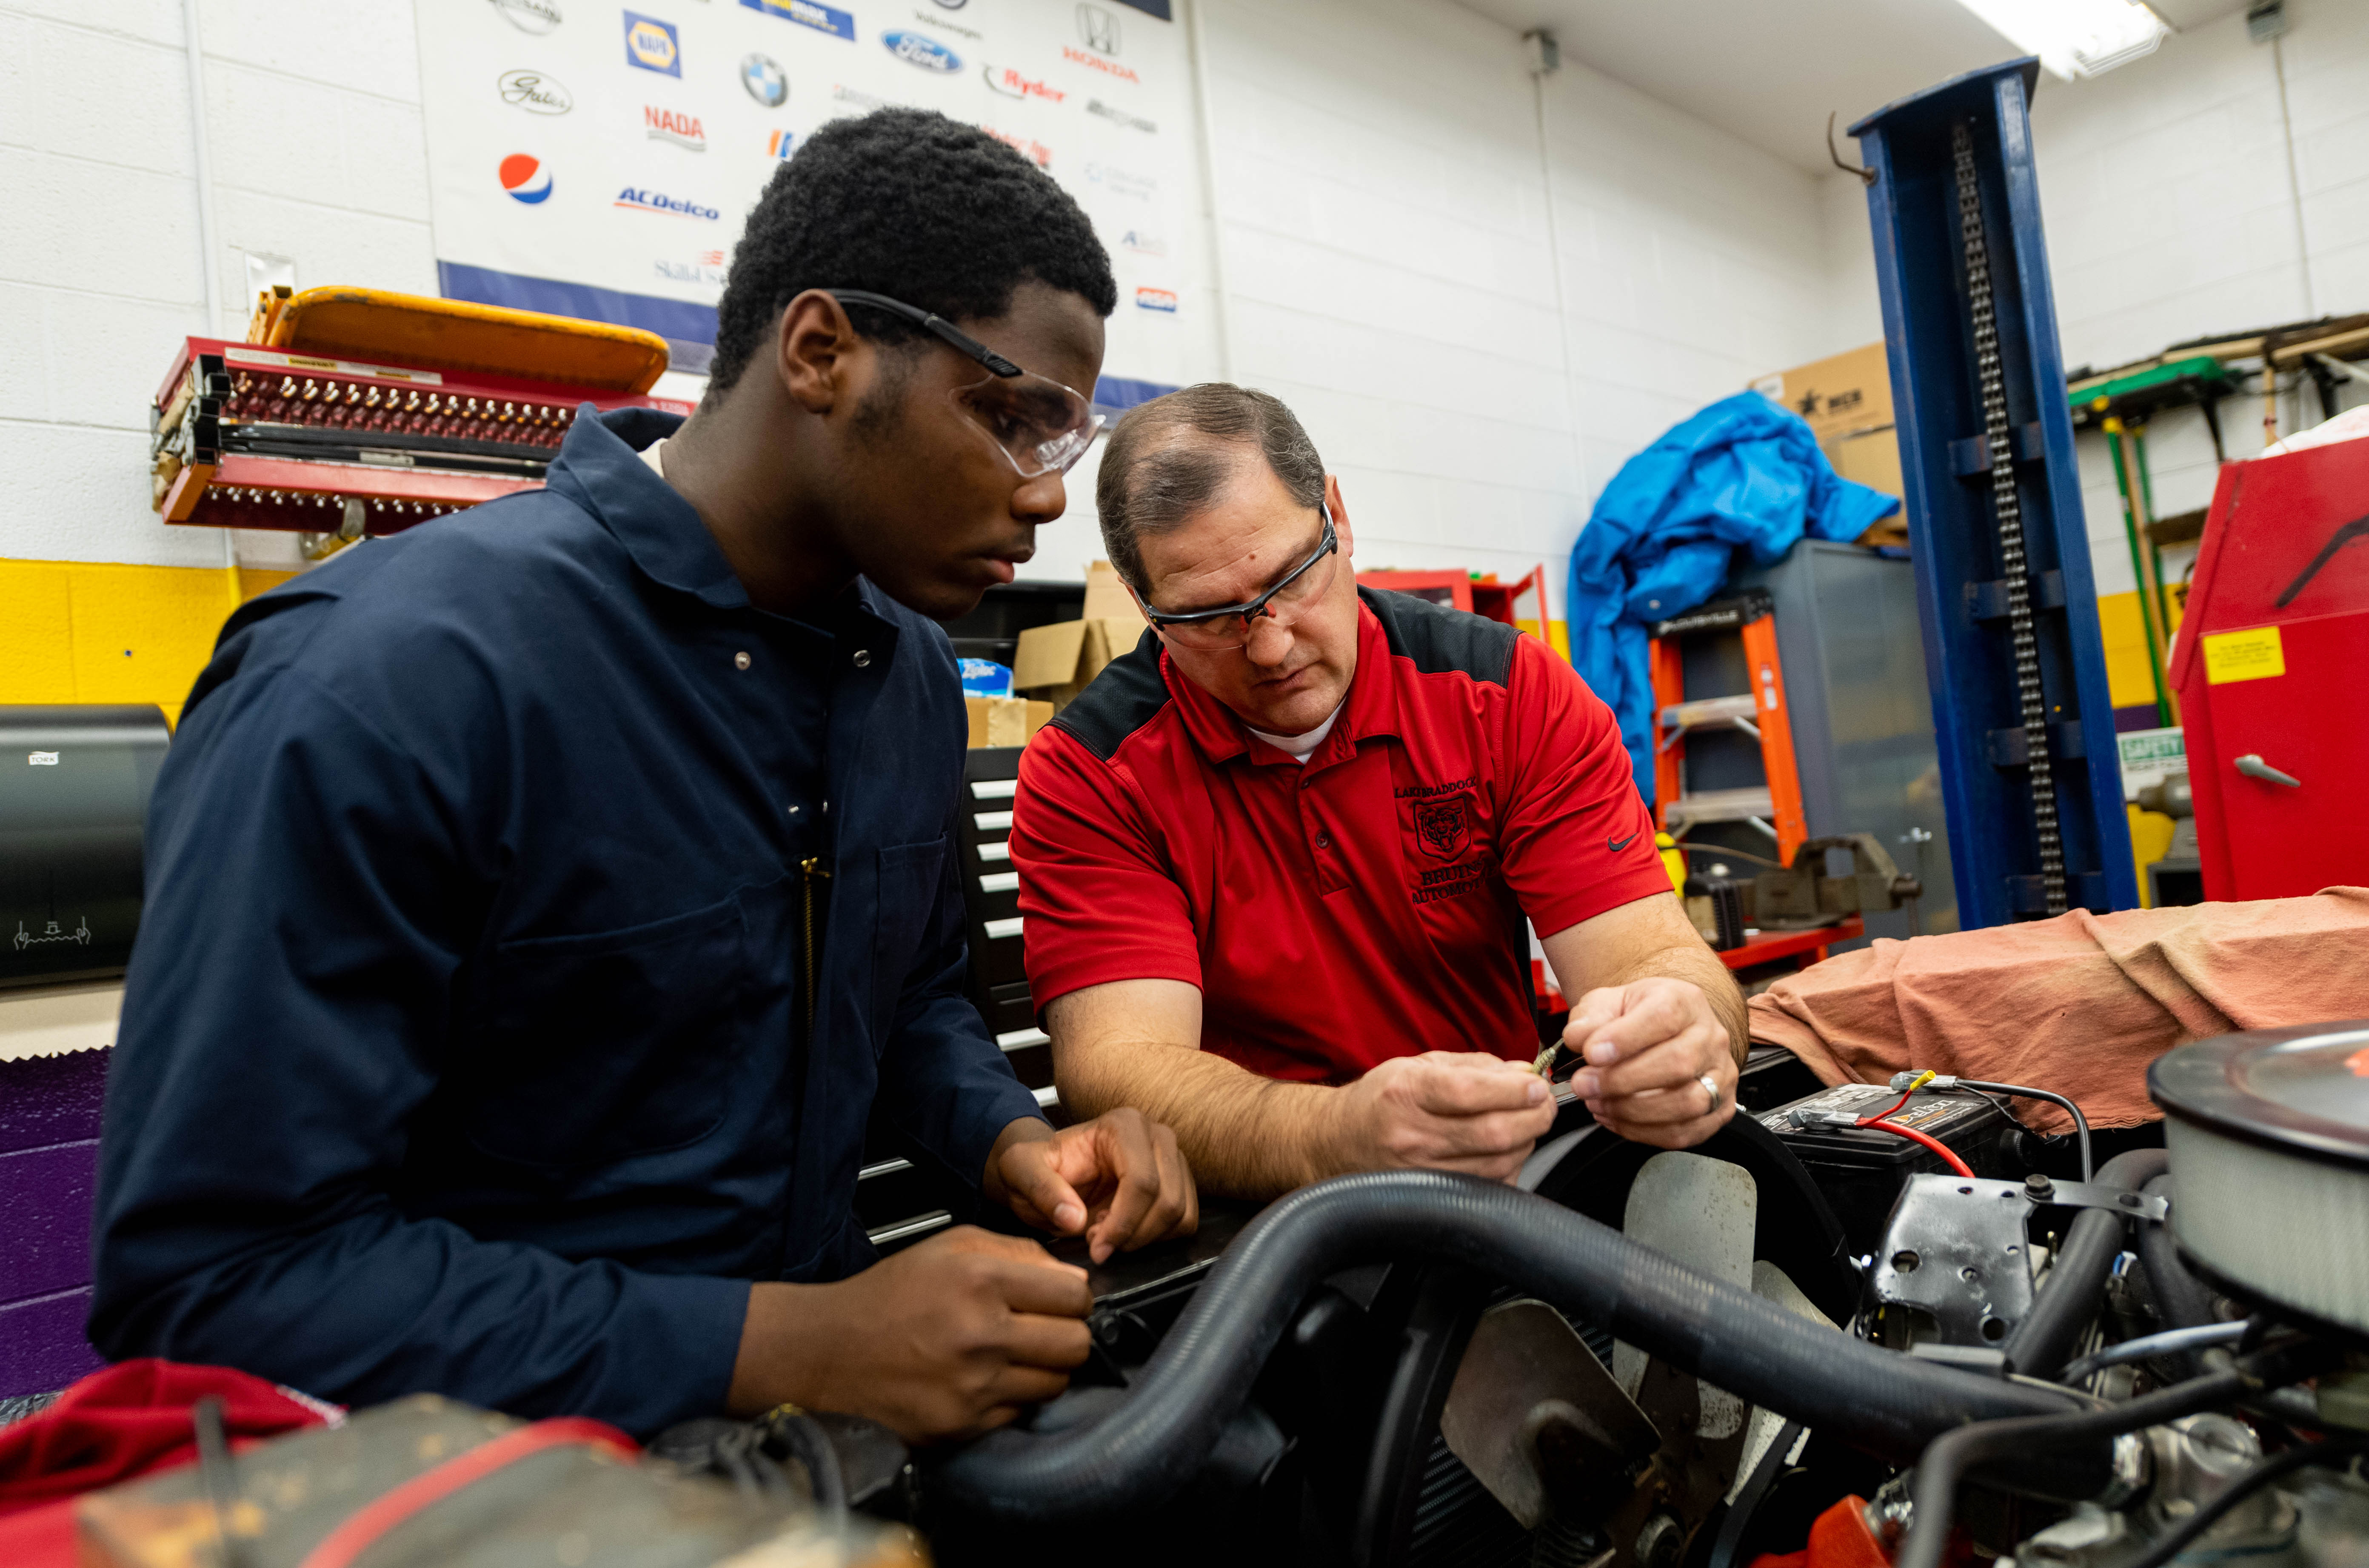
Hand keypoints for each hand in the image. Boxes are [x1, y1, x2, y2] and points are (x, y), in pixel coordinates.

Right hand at [728, 1226, 1091, 1442]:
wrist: (827, 1353)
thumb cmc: (889, 1296)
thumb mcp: (950, 1248)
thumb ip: (1018, 1252)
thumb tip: (1072, 1278)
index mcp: (980, 1281)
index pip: (1075, 1295)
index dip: (1074, 1297)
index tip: (1059, 1300)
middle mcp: (981, 1335)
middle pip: (1077, 1344)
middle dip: (1068, 1334)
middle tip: (1043, 1330)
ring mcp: (973, 1386)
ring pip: (1056, 1384)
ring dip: (1044, 1369)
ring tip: (1012, 1355)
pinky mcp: (962, 1425)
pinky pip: (1020, 1413)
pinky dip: (1012, 1398)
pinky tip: (984, 1380)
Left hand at [981, 1110, 1198, 1263]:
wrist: (1048, 1169)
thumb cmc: (1038, 1166)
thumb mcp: (1022, 1172)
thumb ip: (1042, 1190)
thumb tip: (1074, 1217)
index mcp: (1123, 1125)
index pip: (1141, 1181)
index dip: (1122, 1224)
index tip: (1097, 1248)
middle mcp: (1156, 1135)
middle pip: (1167, 1200)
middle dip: (1132, 1234)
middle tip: (1097, 1243)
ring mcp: (1172, 1158)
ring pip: (1180, 1214)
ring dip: (1143, 1237)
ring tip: (1106, 1232)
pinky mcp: (1179, 1182)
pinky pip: (1185, 1222)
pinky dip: (1156, 1237)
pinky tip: (1124, 1230)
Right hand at [1326, 1051, 1556, 1183]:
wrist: (1338, 1142)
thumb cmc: (1382, 1101)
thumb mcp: (1419, 1066)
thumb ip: (1474, 1066)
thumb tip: (1524, 1072)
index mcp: (1406, 1092)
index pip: (1468, 1092)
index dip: (1511, 1089)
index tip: (1537, 1084)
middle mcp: (1410, 1135)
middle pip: (1490, 1133)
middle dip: (1532, 1117)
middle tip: (1544, 1104)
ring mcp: (1420, 1172)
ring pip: (1496, 1164)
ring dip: (1526, 1142)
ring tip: (1528, 1123)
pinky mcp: (1432, 1197)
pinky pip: (1489, 1187)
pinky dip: (1510, 1168)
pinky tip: (1508, 1150)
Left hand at [1564, 977, 1736, 1148]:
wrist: (1663, 1029)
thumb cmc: (1636, 1016)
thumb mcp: (1608, 1002)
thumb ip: (1590, 1017)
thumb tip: (1578, 1038)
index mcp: (1685, 1001)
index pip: (1664, 1017)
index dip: (1626, 1038)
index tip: (1591, 1053)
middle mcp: (1711, 1037)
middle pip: (1679, 1064)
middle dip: (1623, 1080)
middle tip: (1584, 1084)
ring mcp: (1721, 1075)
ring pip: (1687, 1103)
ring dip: (1633, 1110)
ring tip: (1597, 1102)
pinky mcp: (1720, 1109)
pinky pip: (1685, 1132)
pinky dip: (1644, 1132)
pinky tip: (1615, 1118)